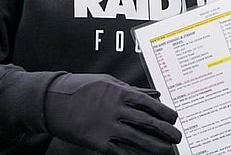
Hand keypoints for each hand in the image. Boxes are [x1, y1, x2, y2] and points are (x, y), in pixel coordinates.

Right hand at [44, 73, 181, 154]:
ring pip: (139, 139)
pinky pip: (122, 151)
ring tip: (168, 150)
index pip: (149, 103)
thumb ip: (130, 89)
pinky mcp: (98, 142)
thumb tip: (153, 94)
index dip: (164, 112)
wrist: (53, 101)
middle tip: (177, 137)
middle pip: (148, 122)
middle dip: (165, 131)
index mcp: (119, 92)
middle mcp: (116, 109)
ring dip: (156, 146)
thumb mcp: (106, 82)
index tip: (174, 118)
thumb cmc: (81, 88)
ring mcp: (107, 126)